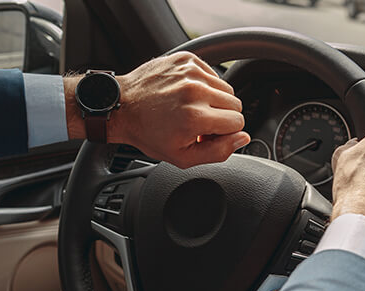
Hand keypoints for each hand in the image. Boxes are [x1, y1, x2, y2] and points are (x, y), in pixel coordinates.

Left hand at [64, 52, 249, 168]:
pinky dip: (204, 85)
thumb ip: (218, 152)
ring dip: (214, 100)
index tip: (207, 134)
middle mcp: (195, 90)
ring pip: (226, 88)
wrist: (122, 107)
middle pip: (235, 104)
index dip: (225, 133)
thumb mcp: (182, 157)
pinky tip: (185, 95)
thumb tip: (242, 138)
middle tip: (199, 124)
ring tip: (192, 109)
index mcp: (196, 116)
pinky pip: (212, 73)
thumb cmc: (148, 133)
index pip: (238, 122)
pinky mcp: (186, 59)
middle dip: (222, 117)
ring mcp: (190, 71)